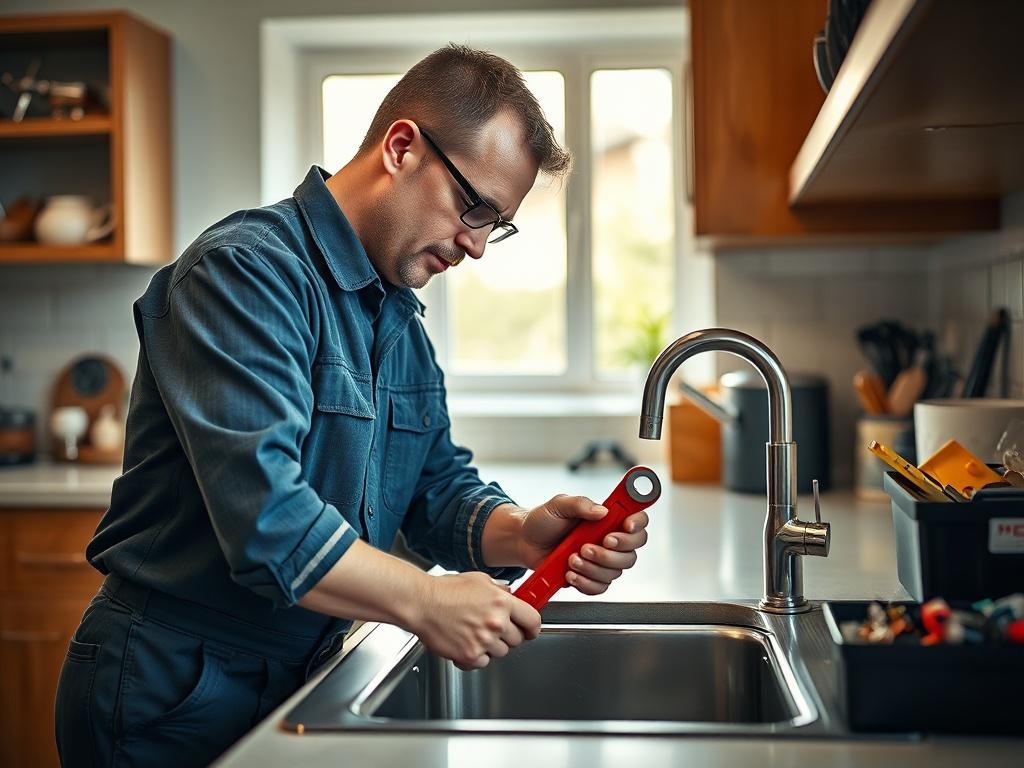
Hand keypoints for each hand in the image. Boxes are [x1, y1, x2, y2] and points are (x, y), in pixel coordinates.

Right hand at [410, 571, 540, 669]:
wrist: (421, 603)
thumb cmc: (445, 590)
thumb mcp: (479, 580)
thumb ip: (499, 590)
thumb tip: (511, 595)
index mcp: (502, 602)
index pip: (533, 621)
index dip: (533, 627)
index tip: (530, 630)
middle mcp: (496, 623)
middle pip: (517, 640)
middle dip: (508, 635)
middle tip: (492, 628)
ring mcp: (484, 641)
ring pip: (501, 653)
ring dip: (491, 646)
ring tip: (474, 632)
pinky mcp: (470, 655)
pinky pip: (483, 663)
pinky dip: (476, 656)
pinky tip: (465, 641)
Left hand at [518, 494, 649, 596]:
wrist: (524, 541)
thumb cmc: (543, 520)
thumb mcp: (559, 505)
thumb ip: (580, 504)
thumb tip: (602, 510)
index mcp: (607, 519)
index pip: (638, 522)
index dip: (638, 524)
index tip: (625, 526)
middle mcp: (608, 540)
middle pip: (631, 553)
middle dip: (610, 553)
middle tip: (587, 547)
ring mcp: (601, 560)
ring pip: (615, 572)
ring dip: (593, 568)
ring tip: (571, 559)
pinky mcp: (590, 577)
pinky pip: (600, 587)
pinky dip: (586, 583)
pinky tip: (570, 574)